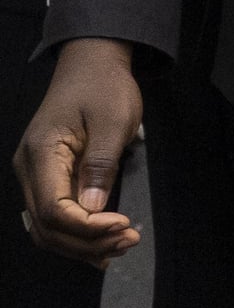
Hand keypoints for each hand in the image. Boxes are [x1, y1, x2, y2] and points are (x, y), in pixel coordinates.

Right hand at [13, 36, 142, 265]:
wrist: (91, 64)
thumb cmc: (104, 87)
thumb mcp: (113, 122)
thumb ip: (101, 166)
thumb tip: (92, 210)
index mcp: (42, 153)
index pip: (54, 209)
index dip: (88, 227)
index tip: (124, 225)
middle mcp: (29, 168)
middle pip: (47, 227)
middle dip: (88, 242)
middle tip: (129, 240)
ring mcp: (34, 175)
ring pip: (47, 228)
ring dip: (83, 244)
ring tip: (121, 244)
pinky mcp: (47, 178)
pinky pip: (54, 217)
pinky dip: (77, 235)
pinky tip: (102, 244)